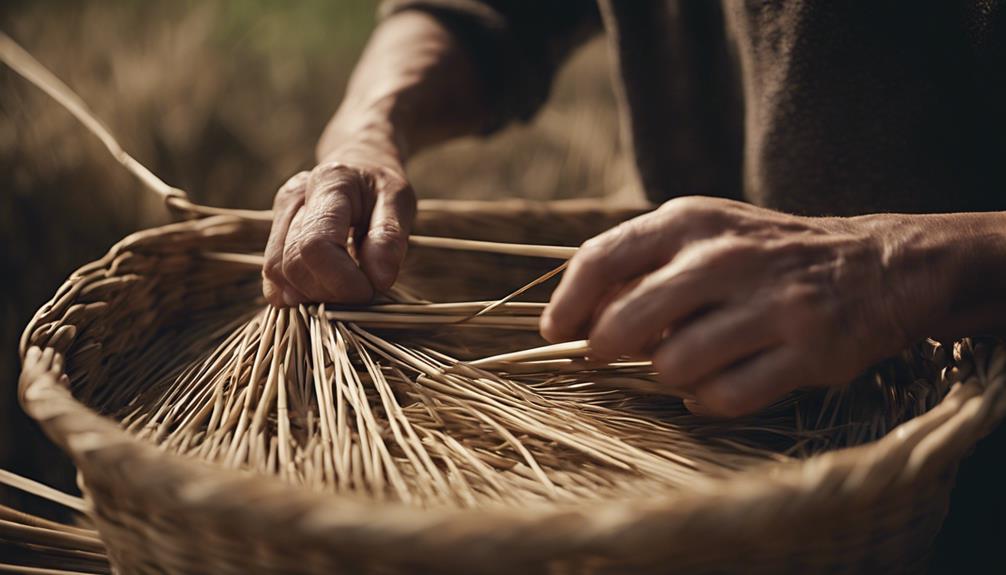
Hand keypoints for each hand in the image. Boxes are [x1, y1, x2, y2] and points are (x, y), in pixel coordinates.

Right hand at [262, 142, 415, 306]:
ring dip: (311, 295)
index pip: (316, 245)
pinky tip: (322, 290)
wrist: (358, 166)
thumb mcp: (400, 203)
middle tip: (360, 292)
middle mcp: (294, 196)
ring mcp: (278, 214)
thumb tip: (379, 280)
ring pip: (277, 273)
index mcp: (329, 184)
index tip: (369, 290)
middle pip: (293, 264)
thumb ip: (390, 240)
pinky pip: (272, 276)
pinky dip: (296, 293)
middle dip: (328, 292)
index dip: (341, 281)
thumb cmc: (381, 188)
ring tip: (343, 289)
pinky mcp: (273, 233)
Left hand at [540, 197, 932, 416]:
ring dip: (666, 375)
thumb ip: (641, 265)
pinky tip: (713, 386)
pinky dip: (706, 400)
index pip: (602, 259)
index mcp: (692, 221)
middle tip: (608, 355)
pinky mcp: (805, 351)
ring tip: (683, 363)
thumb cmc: (764, 255)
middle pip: (626, 322)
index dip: (567, 303)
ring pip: (673, 366)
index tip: (555, 331)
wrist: (874, 266)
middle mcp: (727, 258)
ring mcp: (769, 305)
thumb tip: (575, 318)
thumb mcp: (704, 234)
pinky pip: (722, 397)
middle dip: (605, 348)